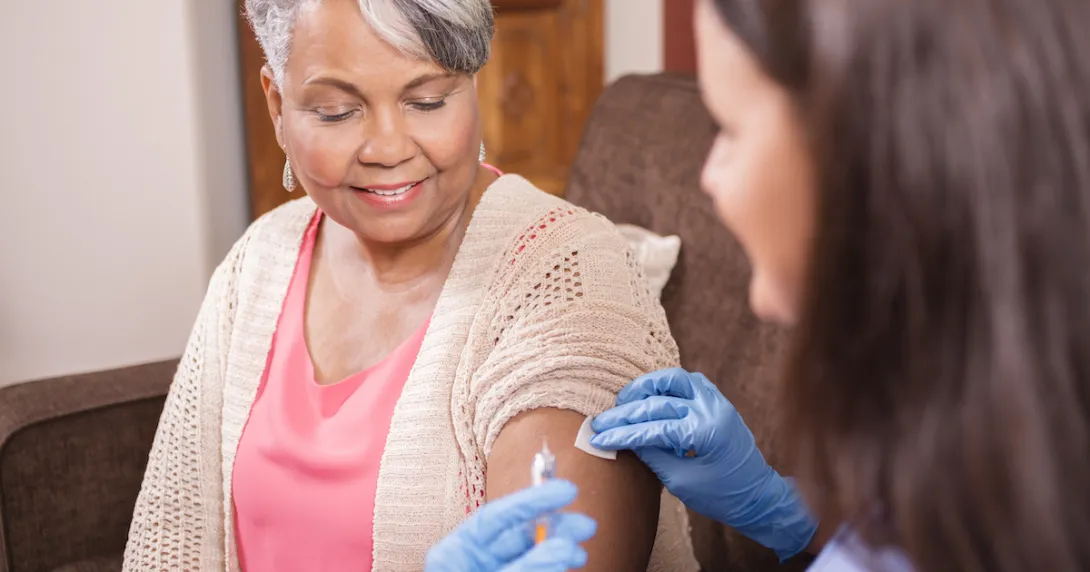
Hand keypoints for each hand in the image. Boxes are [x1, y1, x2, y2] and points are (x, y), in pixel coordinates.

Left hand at [425, 479, 597, 571]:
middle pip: (519, 535)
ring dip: (559, 551)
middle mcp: (475, 563)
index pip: (497, 517)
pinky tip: (569, 563)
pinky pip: (535, 569)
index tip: (565, 491)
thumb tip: (562, 547)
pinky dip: (552, 566)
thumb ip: (528, 568)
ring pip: (532, 555)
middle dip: (555, 528)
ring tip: (580, 555)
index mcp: (456, 554)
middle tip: (586, 526)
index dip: (533, 501)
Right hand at [589, 368, 815, 560]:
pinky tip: (650, 396)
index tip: (597, 438)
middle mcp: (711, 409)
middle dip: (625, 413)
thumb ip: (652, 455)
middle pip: (657, 402)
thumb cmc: (721, 495)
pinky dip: (666, 384)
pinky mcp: (717, 400)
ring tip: (624, 401)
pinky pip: (688, 381)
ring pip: (674, 379)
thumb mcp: (680, 481)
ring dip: (646, 387)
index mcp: (705, 432)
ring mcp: (716, 401)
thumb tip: (624, 438)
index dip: (621, 433)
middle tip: (601, 421)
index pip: (652, 428)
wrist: (756, 495)